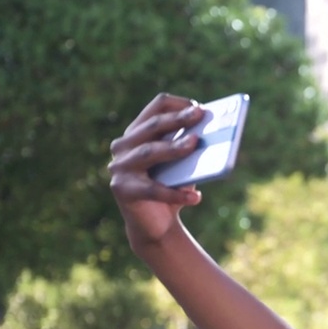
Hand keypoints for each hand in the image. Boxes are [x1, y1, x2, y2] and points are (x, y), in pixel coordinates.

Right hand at [108, 93, 205, 248]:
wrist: (156, 224)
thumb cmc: (172, 186)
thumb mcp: (182, 163)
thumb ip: (188, 147)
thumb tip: (208, 135)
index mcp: (138, 132)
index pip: (156, 108)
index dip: (177, 105)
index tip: (198, 107)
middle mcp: (123, 146)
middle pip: (152, 127)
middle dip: (177, 120)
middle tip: (198, 115)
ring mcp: (120, 168)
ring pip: (148, 152)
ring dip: (173, 148)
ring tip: (195, 145)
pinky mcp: (123, 191)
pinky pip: (153, 190)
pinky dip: (176, 194)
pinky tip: (196, 197)